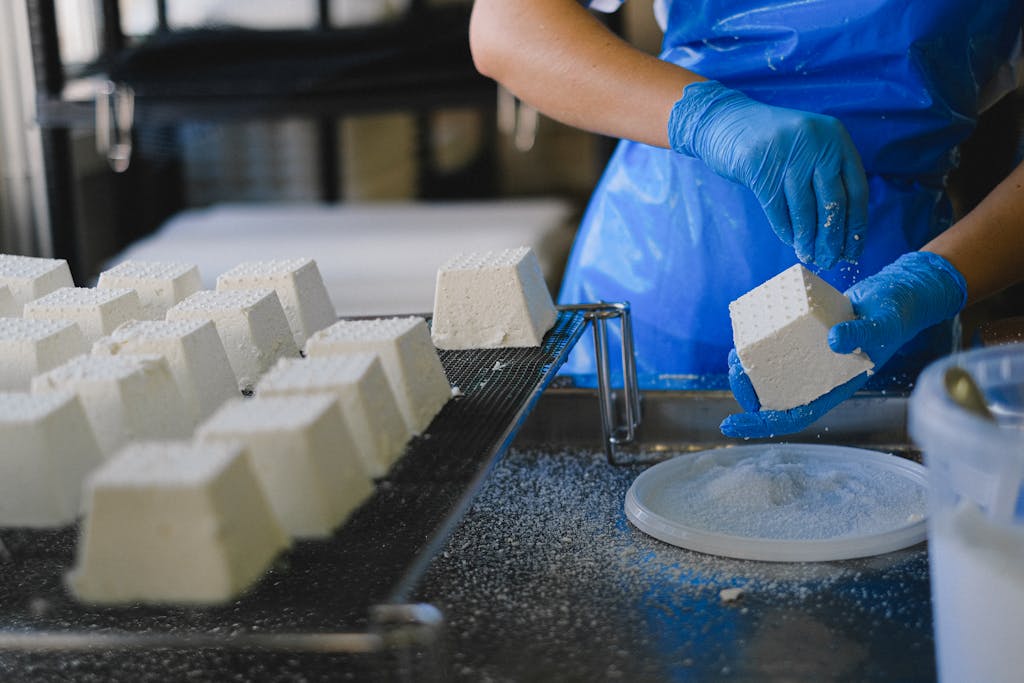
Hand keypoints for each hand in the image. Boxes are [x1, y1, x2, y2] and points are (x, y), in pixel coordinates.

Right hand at [669, 80, 868, 269]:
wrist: (726, 121)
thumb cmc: (771, 140)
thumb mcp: (808, 145)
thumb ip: (827, 173)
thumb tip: (843, 228)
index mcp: (835, 137)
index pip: (856, 189)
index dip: (856, 225)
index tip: (853, 250)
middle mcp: (816, 142)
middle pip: (833, 202)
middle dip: (832, 238)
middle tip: (830, 261)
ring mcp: (787, 153)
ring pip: (805, 209)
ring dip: (808, 239)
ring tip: (810, 258)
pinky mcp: (760, 168)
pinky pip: (777, 209)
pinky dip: (786, 230)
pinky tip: (791, 242)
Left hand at [721, 251, 967, 437]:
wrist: (897, 294)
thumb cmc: (893, 316)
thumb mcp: (880, 326)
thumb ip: (860, 335)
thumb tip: (834, 341)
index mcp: (834, 387)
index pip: (792, 416)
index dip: (761, 423)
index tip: (730, 423)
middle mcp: (818, 376)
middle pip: (775, 395)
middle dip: (748, 389)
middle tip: (733, 368)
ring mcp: (810, 356)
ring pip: (772, 372)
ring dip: (749, 368)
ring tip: (732, 355)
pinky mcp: (805, 335)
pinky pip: (778, 345)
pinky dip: (759, 343)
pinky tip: (747, 331)